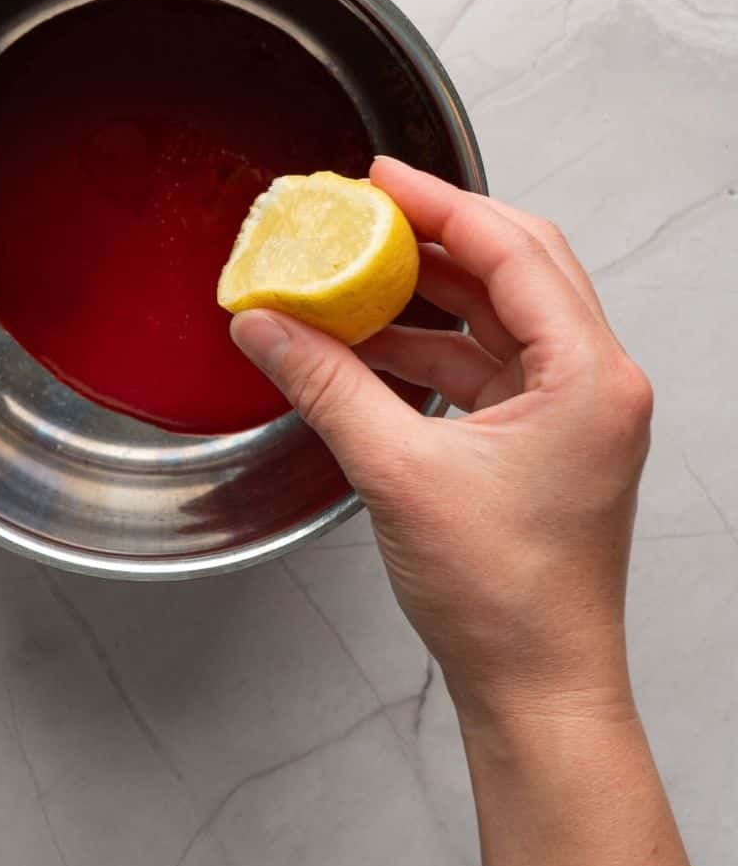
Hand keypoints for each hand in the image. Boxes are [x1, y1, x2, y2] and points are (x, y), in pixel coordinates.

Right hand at [231, 158, 652, 728]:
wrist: (537, 686)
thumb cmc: (507, 599)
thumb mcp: (398, 474)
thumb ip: (327, 386)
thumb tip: (269, 327)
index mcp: (589, 376)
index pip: (513, 250)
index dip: (440, 203)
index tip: (379, 178)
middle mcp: (597, 383)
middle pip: (518, 267)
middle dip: (437, 234)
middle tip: (367, 210)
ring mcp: (577, 412)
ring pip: (502, 315)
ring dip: (430, 293)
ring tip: (357, 275)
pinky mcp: (549, 441)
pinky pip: (489, 364)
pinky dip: (432, 348)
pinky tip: (371, 347)